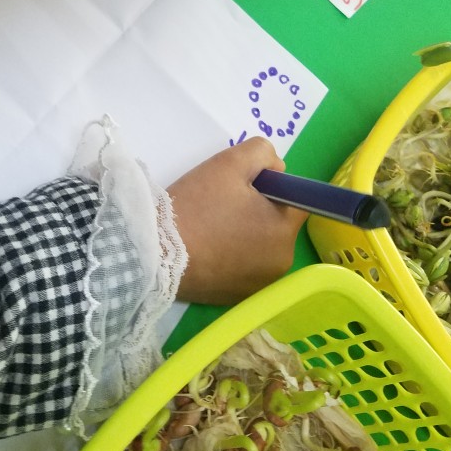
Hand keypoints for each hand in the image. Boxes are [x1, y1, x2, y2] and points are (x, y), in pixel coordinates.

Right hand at [167, 137, 306, 305]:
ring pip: (260, 244)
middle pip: (276, 222)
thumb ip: (262, 153)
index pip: (294, 199)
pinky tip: (207, 246)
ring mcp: (259, 284)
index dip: (270, 185)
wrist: (155, 251)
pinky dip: (232, 254)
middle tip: (220, 202)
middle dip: (256, 209)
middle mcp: (281, 263)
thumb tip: (276, 169)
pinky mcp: (238, 297)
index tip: (240, 185)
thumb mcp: (230, 162)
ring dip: (244, 231)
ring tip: (210, 224)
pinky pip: (244, 265)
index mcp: (284, 231)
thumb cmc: (196, 205)